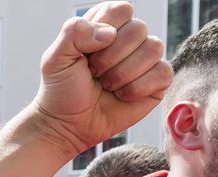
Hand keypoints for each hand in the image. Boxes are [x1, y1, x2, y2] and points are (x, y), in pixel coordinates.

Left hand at [33, 3, 170, 155]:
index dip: (105, 31)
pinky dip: (136, 89)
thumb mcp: (54, 59)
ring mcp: (145, 58)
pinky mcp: (157, 80)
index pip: (121, 9)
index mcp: (105, 24)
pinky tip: (121, 95)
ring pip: (153, 49)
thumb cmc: (62, 90)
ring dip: (122, 74)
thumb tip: (109, 33)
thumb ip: (74, 33)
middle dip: (109, 58)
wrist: (68, 124)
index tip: (86, 52)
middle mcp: (129, 37)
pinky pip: (163, 73)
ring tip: (106, 85)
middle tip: (94, 73)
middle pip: (138, 29)